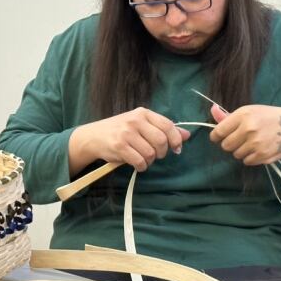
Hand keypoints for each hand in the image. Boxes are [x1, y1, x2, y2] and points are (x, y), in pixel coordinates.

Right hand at [69, 108, 190, 173]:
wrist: (93, 136)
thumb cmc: (120, 130)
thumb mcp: (141, 125)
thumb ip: (163, 129)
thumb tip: (186, 135)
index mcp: (143, 113)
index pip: (167, 125)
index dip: (175, 139)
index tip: (177, 149)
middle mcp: (135, 121)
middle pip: (161, 141)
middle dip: (162, 153)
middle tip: (155, 155)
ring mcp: (126, 133)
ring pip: (151, 153)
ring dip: (150, 161)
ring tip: (143, 159)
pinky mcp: (119, 146)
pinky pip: (139, 161)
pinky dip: (141, 166)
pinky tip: (137, 164)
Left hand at [209, 104, 280, 165]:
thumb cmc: (268, 117)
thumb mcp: (250, 111)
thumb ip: (229, 116)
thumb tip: (212, 110)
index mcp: (243, 115)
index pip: (219, 131)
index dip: (216, 136)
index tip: (218, 137)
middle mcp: (248, 129)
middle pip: (226, 146)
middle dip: (230, 143)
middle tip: (240, 139)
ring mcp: (255, 144)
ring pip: (236, 154)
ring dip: (241, 150)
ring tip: (252, 142)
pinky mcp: (262, 156)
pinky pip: (247, 161)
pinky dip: (250, 157)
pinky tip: (258, 149)